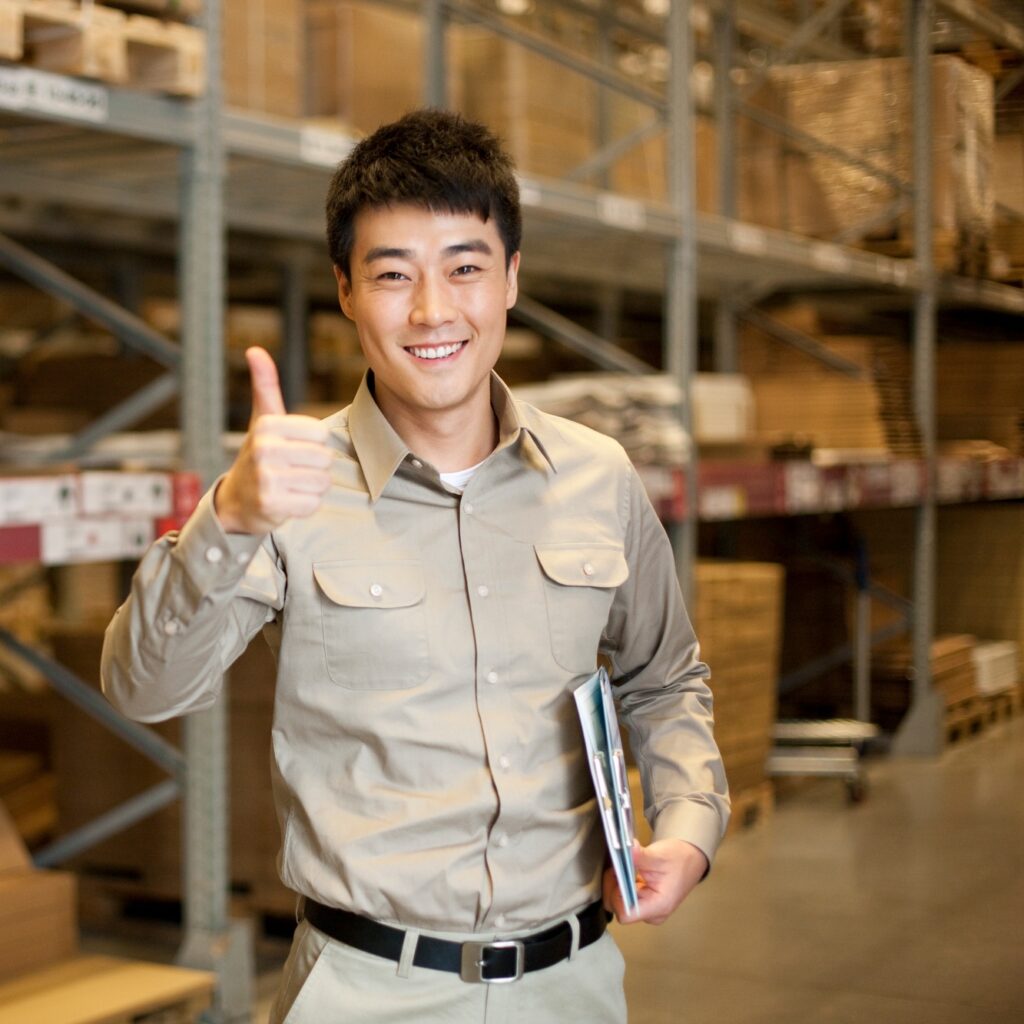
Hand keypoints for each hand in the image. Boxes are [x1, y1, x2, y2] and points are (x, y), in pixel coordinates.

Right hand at [214, 347, 332, 534]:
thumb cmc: (259, 456)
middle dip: (315, 467)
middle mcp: (264, 449)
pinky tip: (288, 501)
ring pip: (322, 482)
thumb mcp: (263, 419)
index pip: (321, 434)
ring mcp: (266, 479)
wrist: (236, 501)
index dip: (314, 445)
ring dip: (312, 487)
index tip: (293, 448)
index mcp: (267, 425)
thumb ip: (265, 385)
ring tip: (291, 485)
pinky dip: (306, 506)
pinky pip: (313, 504)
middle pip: (325, 458)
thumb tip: (255, 350)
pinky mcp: (271, 505)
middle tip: (292, 470)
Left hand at [603, 839, 708, 925]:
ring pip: (618, 902)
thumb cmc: (679, 859)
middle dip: (613, 886)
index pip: (626, 913)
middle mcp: (652, 913)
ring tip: (621, 866)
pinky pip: (623, 897)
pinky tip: (624, 870)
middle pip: (619, 908)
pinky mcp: (643, 902)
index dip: (616, 894)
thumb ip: (640, 855)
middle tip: (616, 866)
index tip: (617, 874)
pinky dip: (620, 883)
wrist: (690, 858)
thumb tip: (625, 849)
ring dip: (615, 884)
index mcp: (658, 906)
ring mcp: (647, 909)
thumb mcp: (659, 855)